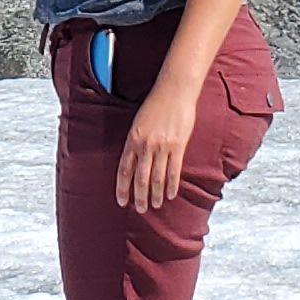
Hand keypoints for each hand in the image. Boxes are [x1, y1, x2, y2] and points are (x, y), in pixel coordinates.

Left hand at [118, 68, 202, 209]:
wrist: (174, 90)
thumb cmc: (156, 103)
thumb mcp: (139, 122)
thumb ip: (136, 142)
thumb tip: (134, 162)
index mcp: (132, 139)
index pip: (124, 170)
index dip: (122, 187)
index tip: (121, 201)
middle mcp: (145, 145)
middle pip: (140, 178)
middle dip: (139, 196)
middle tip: (140, 209)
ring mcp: (162, 146)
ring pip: (156, 178)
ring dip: (155, 194)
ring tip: (155, 205)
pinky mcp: (178, 146)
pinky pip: (173, 171)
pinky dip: (171, 185)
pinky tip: (170, 195)